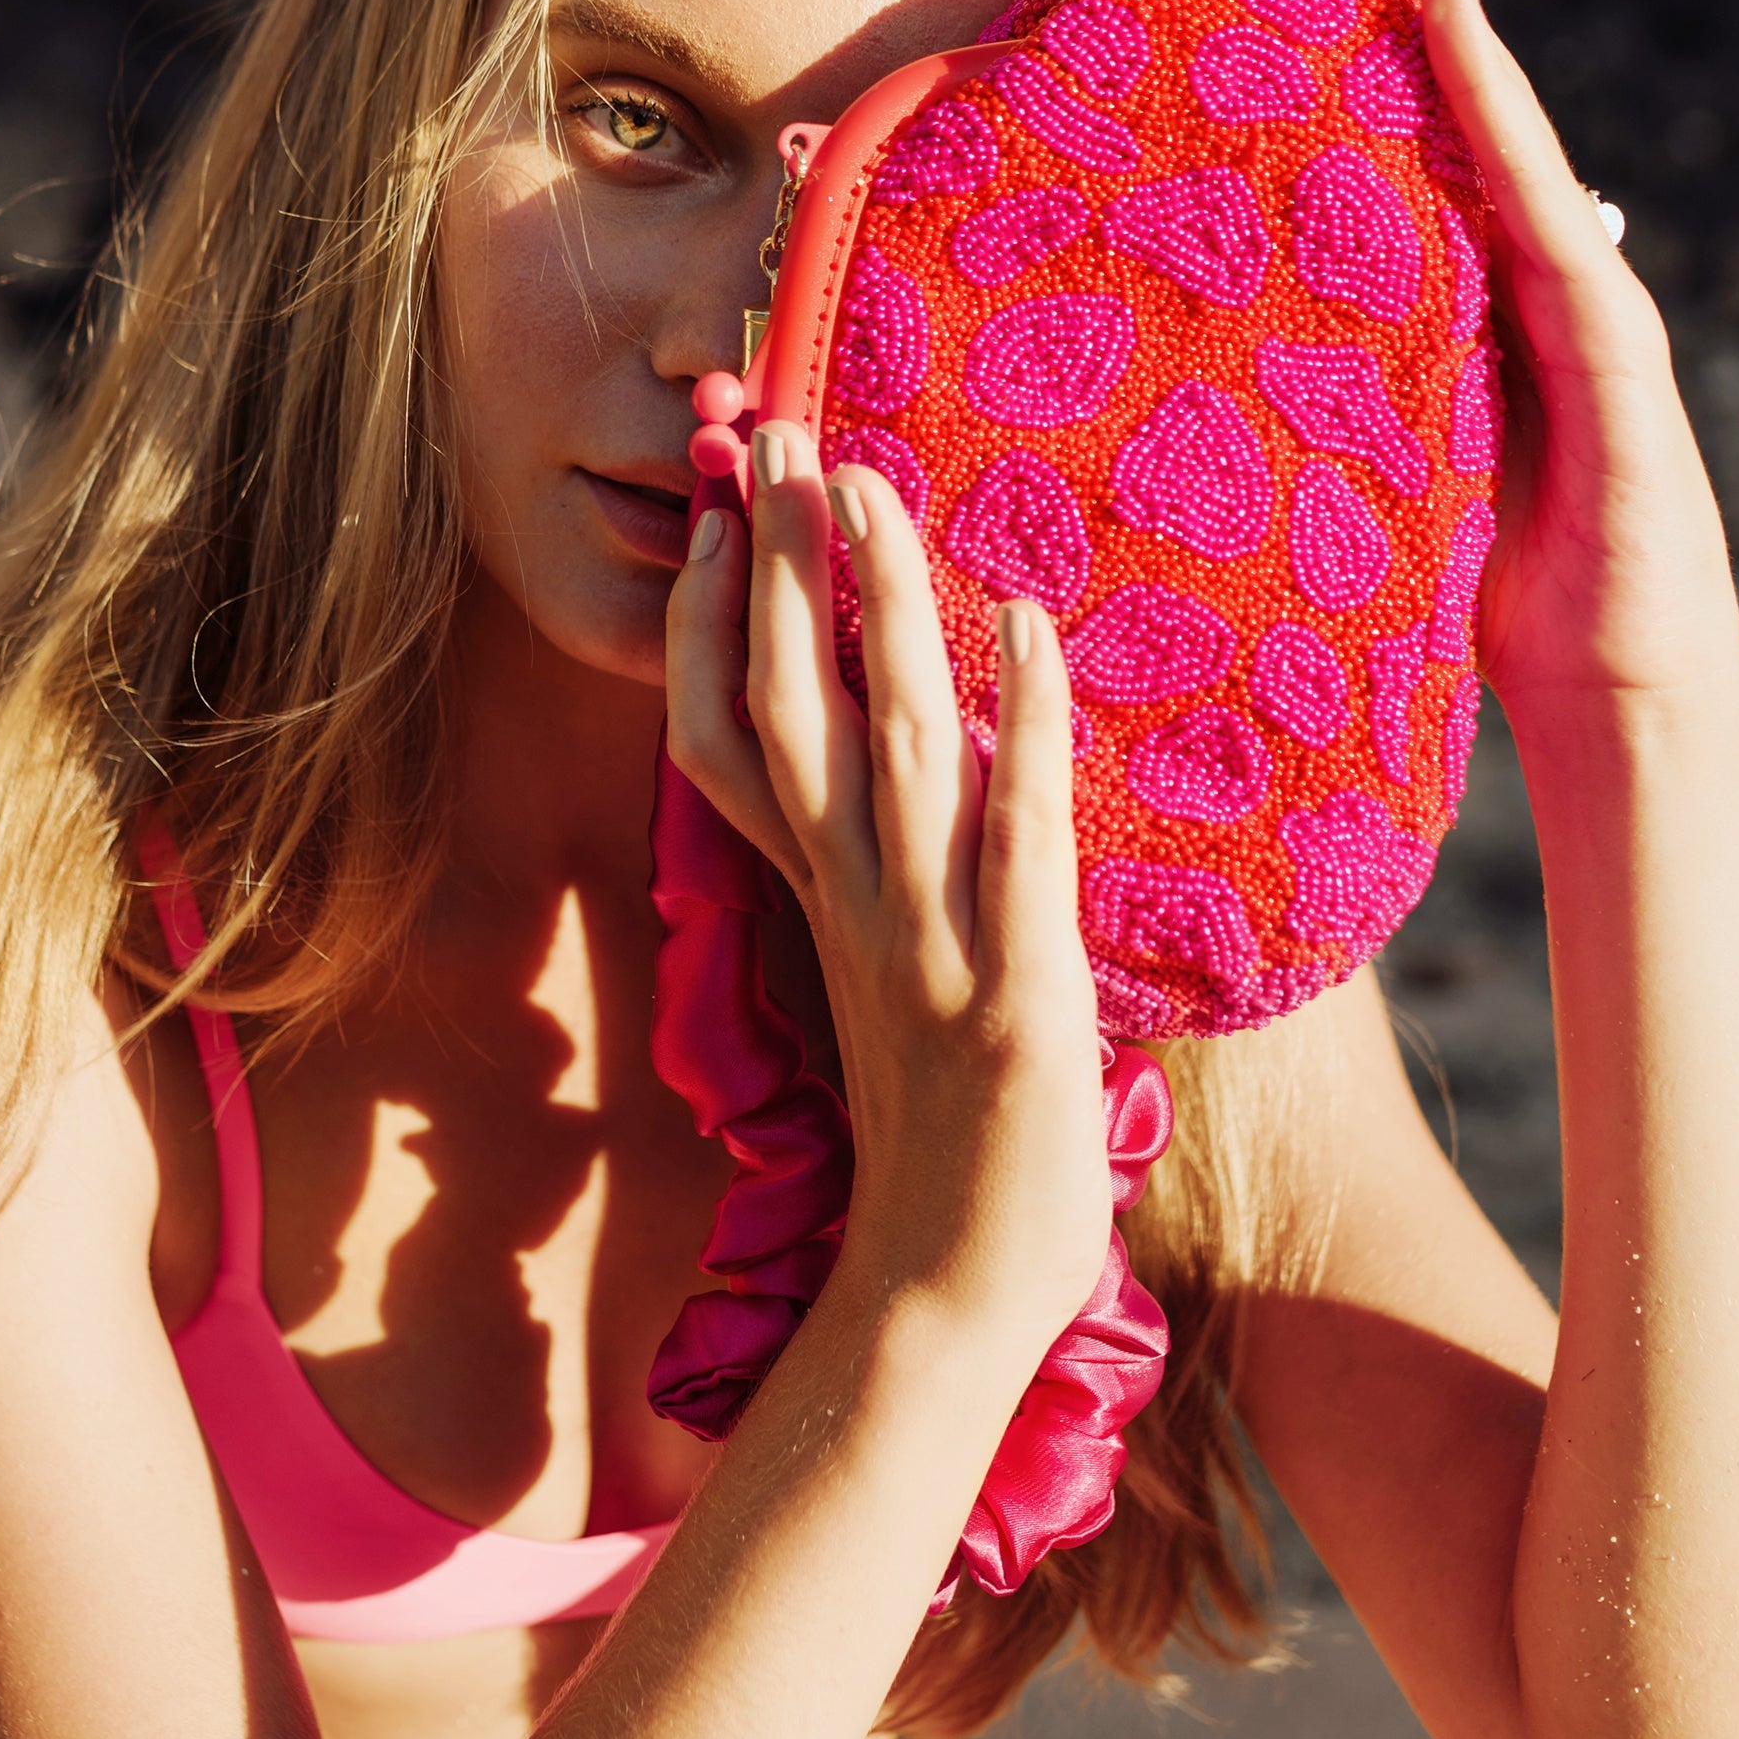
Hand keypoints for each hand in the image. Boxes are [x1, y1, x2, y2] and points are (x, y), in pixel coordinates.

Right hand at [664, 424, 1110, 1353]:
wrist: (946, 1300)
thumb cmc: (924, 1149)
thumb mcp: (876, 996)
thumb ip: (875, 888)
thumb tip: (921, 782)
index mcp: (813, 910)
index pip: (722, 746)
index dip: (708, 629)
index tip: (717, 524)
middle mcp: (851, 909)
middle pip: (789, 712)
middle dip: (779, 572)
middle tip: (776, 438)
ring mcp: (928, 948)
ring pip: (887, 747)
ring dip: (876, 610)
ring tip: (874, 490)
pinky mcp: (1019, 993)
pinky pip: (1017, 837)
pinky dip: (1023, 726)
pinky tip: (1030, 624)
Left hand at [1265, 0, 1738, 742]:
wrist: (1599, 694)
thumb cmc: (1474, 594)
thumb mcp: (1364, 470)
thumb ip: (1308, 393)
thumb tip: (1182, 360)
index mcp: (1439, 299)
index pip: (1375, 144)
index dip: (1320, 44)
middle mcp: (1503, 270)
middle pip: (1428, 98)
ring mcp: (1564, 286)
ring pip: (1486, 116)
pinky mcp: (1605, 331)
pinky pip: (1532, 196)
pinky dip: (1495, 101)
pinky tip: (1447, 9)